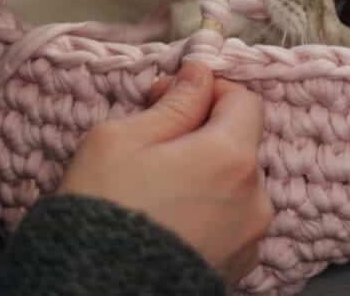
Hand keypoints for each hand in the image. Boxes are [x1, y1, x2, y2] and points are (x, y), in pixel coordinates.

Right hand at [58, 63, 273, 284]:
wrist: (93, 293)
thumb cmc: (103, 209)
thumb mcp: (122, 138)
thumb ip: (173, 103)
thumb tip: (200, 75)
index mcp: (231, 157)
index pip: (244, 100)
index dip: (207, 90)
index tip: (168, 98)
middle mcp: (255, 196)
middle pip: (240, 142)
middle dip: (203, 133)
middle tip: (153, 142)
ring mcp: (250, 236)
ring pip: (236, 183)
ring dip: (207, 174)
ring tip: (159, 188)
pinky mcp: (239, 265)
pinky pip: (232, 220)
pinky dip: (209, 210)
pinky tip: (170, 218)